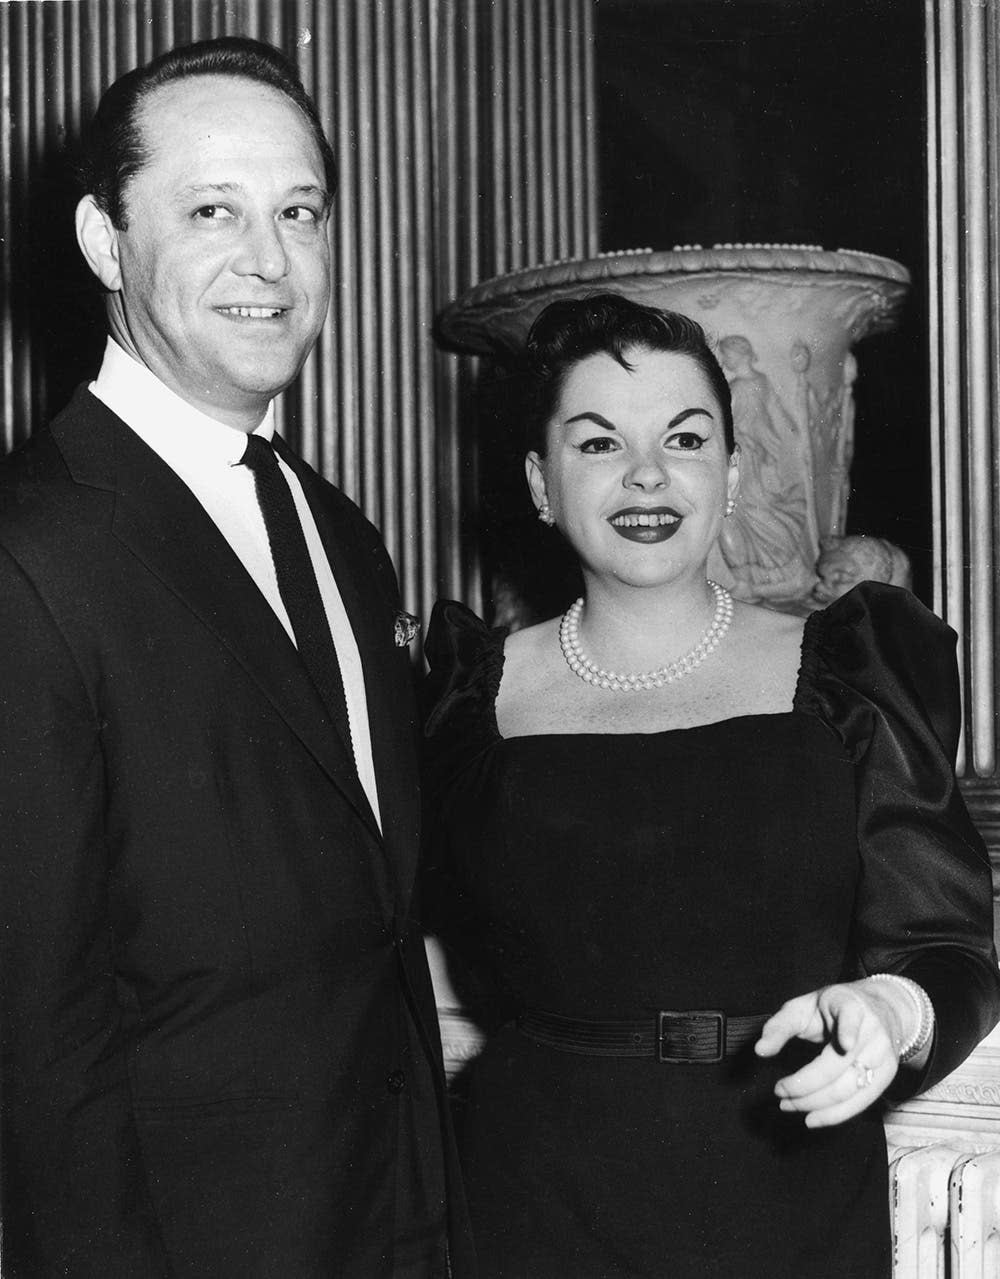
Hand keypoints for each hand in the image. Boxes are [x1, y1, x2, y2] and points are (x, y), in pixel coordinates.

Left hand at [754, 981, 907, 1127]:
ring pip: (849, 1088)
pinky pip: (861, 1102)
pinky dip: (835, 1115)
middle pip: (839, 1064)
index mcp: (849, 1004)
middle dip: (805, 1084)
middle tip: (778, 1091)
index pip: (851, 1015)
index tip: (845, 1044)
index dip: (849, 1030)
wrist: (879, 1010)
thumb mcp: (803, 1007)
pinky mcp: (887, 1075)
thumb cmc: (830, 1009)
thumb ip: (780, 1026)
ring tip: (788, 1105)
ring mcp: (883, 1054)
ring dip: (815, 1103)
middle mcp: (872, 1030)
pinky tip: (812, 1119)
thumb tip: (760, 1051)